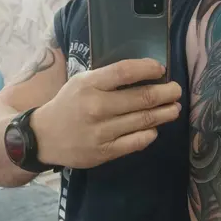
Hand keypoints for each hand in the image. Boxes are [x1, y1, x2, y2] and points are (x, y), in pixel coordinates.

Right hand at [31, 58, 181, 168]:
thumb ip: (107, 78)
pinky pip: (136, 142)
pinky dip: (149, 134)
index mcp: (88, 85)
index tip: (161, 69)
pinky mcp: (104, 152)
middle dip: (165, 93)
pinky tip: (154, 128)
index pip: (125, 72)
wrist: (44, 138)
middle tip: (176, 90)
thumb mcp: (81, 83)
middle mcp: (96, 107)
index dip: (148, 68)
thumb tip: (145, 73)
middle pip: (141, 98)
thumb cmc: (68, 105)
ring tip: (174, 108)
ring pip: (143, 120)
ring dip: (164, 113)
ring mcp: (101, 132)